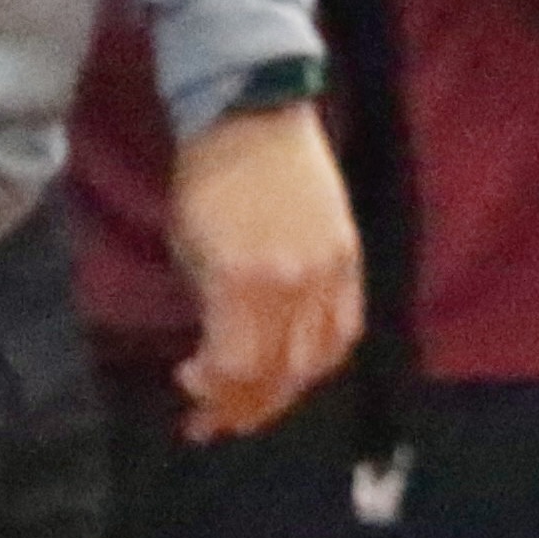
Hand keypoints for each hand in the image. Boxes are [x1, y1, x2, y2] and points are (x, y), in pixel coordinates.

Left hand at [168, 101, 361, 435]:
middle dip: (246, 405)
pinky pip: (346, 327)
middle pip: (281, 373)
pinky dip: (322, 357)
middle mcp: (297, 284)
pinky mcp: (352, 258)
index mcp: (245, 280)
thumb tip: (219, 352)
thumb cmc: (207, 179)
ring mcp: (332, 272)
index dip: (212, 392)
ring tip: (258, 400)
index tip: (186, 383)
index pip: (238, 366)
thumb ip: (210, 306)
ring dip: (286, 389)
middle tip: (216, 421)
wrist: (257, 117)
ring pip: (319, 359)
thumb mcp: (189, 247)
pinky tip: (299, 366)